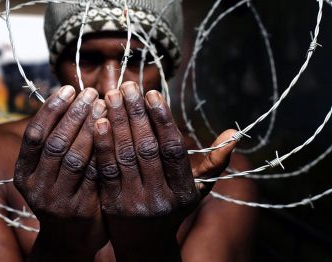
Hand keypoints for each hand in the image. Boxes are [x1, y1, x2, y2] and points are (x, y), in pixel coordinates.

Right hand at [14, 86, 106, 260]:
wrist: (70, 237)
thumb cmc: (62, 191)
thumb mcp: (47, 170)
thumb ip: (53, 140)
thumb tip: (68, 95)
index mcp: (24, 173)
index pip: (34, 135)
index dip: (50, 109)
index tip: (68, 88)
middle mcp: (36, 187)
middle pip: (55, 144)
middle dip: (74, 114)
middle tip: (91, 92)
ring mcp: (58, 200)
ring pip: (75, 158)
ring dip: (90, 128)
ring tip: (104, 106)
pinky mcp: (81, 209)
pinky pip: (94, 173)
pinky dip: (103, 150)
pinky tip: (114, 131)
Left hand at [93, 81, 199, 260]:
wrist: (145, 247)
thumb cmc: (173, 208)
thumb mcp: (197, 189)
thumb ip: (214, 161)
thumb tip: (233, 132)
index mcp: (184, 192)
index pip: (173, 149)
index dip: (163, 119)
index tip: (152, 93)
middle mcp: (161, 199)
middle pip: (147, 148)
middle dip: (136, 113)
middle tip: (127, 85)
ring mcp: (135, 203)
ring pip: (125, 155)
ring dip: (117, 122)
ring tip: (112, 95)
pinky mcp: (112, 206)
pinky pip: (105, 170)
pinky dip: (102, 144)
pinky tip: (98, 122)